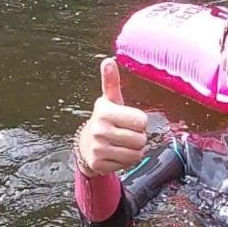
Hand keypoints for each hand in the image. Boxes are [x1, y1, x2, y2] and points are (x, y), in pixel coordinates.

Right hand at [76, 57, 148, 176]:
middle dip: (138, 137)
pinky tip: (116, 154)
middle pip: (141, 139)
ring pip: (136, 154)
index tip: (128, 120)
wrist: (85, 144)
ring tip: (122, 144)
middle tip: (126, 133)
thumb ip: (111, 82)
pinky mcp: (99, 164)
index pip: (142, 121)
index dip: (139, 121)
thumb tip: (108, 61)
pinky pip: (127, 164)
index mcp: (104, 112)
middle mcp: (100, 130)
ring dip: (134, 150)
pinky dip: (125, 161)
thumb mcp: (110, 100)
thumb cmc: (105, 119)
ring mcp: (98, 149)